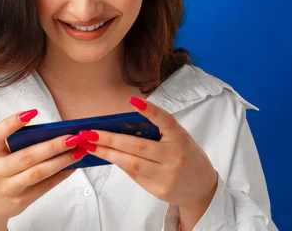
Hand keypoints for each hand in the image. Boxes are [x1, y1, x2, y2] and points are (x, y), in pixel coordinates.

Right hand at [0, 109, 87, 230]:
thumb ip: (14, 145)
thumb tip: (50, 133)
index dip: (12, 123)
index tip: (32, 112)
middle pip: (28, 156)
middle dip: (53, 145)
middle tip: (72, 136)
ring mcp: (9, 188)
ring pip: (39, 172)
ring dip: (62, 160)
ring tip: (78, 151)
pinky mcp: (22, 200)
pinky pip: (45, 186)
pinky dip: (61, 175)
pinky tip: (72, 166)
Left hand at [81, 97, 216, 217]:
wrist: (201, 188)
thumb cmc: (185, 155)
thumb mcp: (178, 139)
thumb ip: (156, 133)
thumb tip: (121, 129)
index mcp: (180, 138)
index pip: (166, 121)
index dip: (151, 111)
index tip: (133, 100)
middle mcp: (175, 156)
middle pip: (138, 146)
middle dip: (110, 138)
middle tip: (89, 132)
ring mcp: (167, 175)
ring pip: (132, 163)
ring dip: (107, 153)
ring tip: (89, 145)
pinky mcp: (159, 190)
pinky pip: (134, 175)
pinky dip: (118, 164)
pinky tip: (105, 155)